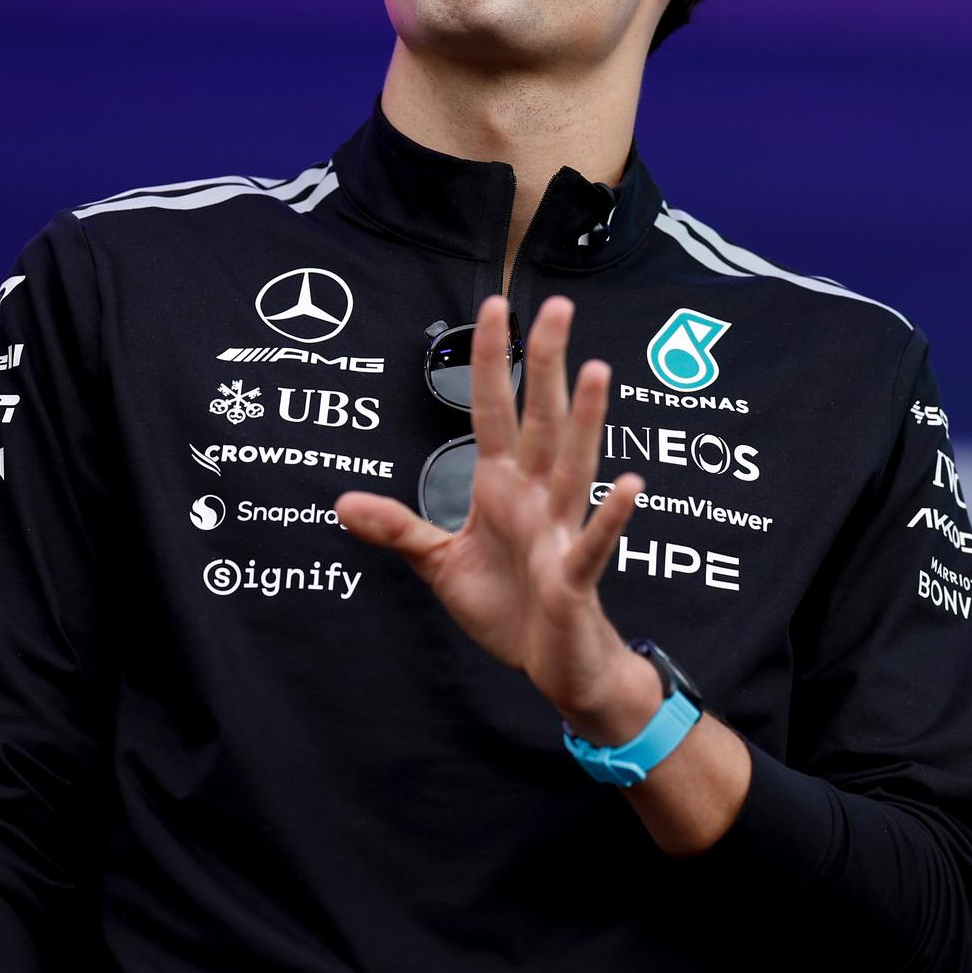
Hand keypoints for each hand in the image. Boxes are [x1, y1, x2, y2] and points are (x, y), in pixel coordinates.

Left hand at [334, 294, 646, 720]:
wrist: (553, 665)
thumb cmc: (508, 606)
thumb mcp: (439, 563)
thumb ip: (397, 527)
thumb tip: (341, 502)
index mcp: (502, 485)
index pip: (494, 409)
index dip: (491, 360)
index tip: (494, 308)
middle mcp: (535, 495)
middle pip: (539, 418)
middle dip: (545, 363)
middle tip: (557, 307)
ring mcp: (558, 531)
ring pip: (573, 464)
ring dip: (585, 420)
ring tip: (594, 371)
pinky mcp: (574, 576)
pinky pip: (593, 541)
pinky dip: (611, 515)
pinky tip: (630, 483)